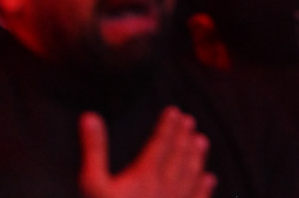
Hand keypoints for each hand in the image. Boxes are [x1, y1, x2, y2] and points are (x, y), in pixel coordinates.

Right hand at [78, 107, 213, 197]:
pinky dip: (205, 187)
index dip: (167, 126)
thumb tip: (89, 116)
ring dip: (197, 156)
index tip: (174, 110)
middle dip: (184, 136)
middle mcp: (166, 187)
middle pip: (179, 155)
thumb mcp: (93, 185)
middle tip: (190, 121)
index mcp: (145, 175)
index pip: (161, 143)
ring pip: (192, 174)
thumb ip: (95, 150)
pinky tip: (210, 179)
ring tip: (202, 141)